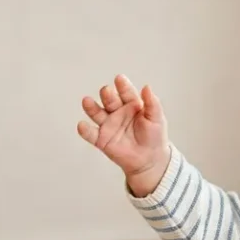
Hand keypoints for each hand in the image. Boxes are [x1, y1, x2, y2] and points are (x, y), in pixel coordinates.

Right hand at [77, 75, 169, 195]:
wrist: (150, 160)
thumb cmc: (154, 136)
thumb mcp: (157, 118)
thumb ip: (152, 103)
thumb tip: (147, 87)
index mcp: (131, 104)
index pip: (126, 93)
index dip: (122, 86)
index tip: (119, 79)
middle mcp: (117, 112)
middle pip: (110, 100)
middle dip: (107, 95)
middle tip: (106, 90)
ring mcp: (108, 125)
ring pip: (97, 114)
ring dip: (91, 107)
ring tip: (86, 101)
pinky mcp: (102, 140)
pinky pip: (91, 134)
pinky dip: (85, 130)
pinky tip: (82, 125)